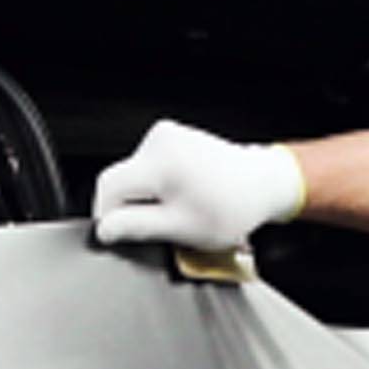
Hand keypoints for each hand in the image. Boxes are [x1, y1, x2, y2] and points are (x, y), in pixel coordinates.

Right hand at [91, 119, 306, 249]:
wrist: (263, 184)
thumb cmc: (232, 207)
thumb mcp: (181, 228)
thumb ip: (138, 227)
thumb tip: (105, 229)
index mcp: (160, 161)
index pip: (109, 187)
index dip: (108, 215)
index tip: (119, 234)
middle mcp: (160, 139)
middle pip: (122, 179)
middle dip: (132, 206)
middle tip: (159, 226)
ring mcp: (167, 133)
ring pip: (136, 173)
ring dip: (146, 196)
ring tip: (178, 210)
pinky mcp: (173, 135)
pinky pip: (150, 165)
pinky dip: (158, 184)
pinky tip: (183, 195)